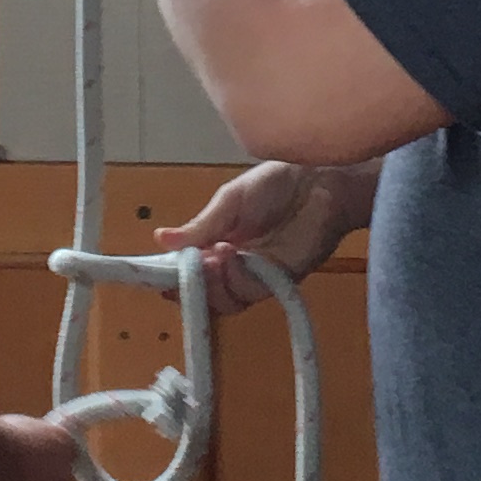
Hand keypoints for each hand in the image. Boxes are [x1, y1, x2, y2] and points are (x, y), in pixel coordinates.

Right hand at [155, 159, 362, 314]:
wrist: (321, 180)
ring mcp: (259, 276)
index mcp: (217, 244)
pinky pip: (253, 293)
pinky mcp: (282, 281)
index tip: (160, 280)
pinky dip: (237, 280)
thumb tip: (159, 239)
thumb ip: (200, 226)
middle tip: (192, 267)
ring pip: (228, 300)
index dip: (174, 280)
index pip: (190, 273)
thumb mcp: (229, 200)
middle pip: (207, 295)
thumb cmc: (275, 184)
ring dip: (214, 285)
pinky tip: (231, 258)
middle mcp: (235, 266)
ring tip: (212, 259)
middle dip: (193, 287)